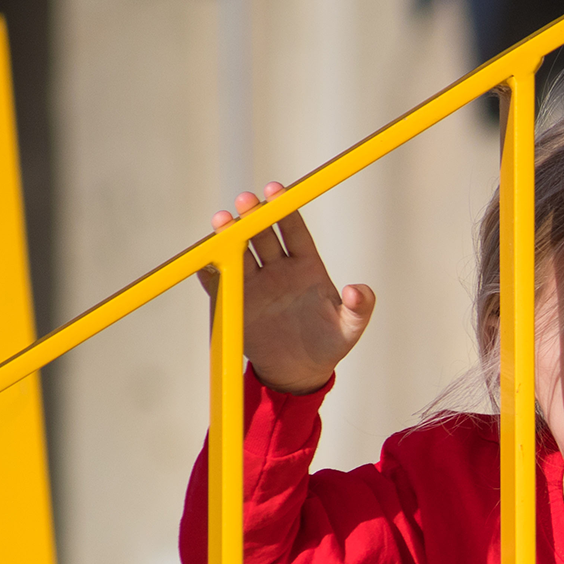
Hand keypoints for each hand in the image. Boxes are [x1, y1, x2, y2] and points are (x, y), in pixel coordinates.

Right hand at [198, 182, 374, 393]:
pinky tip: (203, 262)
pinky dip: (209, 272)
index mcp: (306, 264)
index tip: (276, 191)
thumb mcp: (349, 328)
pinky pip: (218, 282)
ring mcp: (254, 282)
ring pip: (237, 252)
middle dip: (253, 216)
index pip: (293, 229)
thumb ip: (360, 308)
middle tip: (245, 201)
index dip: (284, 209)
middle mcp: (277, 267)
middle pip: (262, 234)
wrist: (299, 372)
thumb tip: (359, 290)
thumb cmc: (328, 343)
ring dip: (227, 236)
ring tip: (221, 222)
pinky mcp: (234, 301)